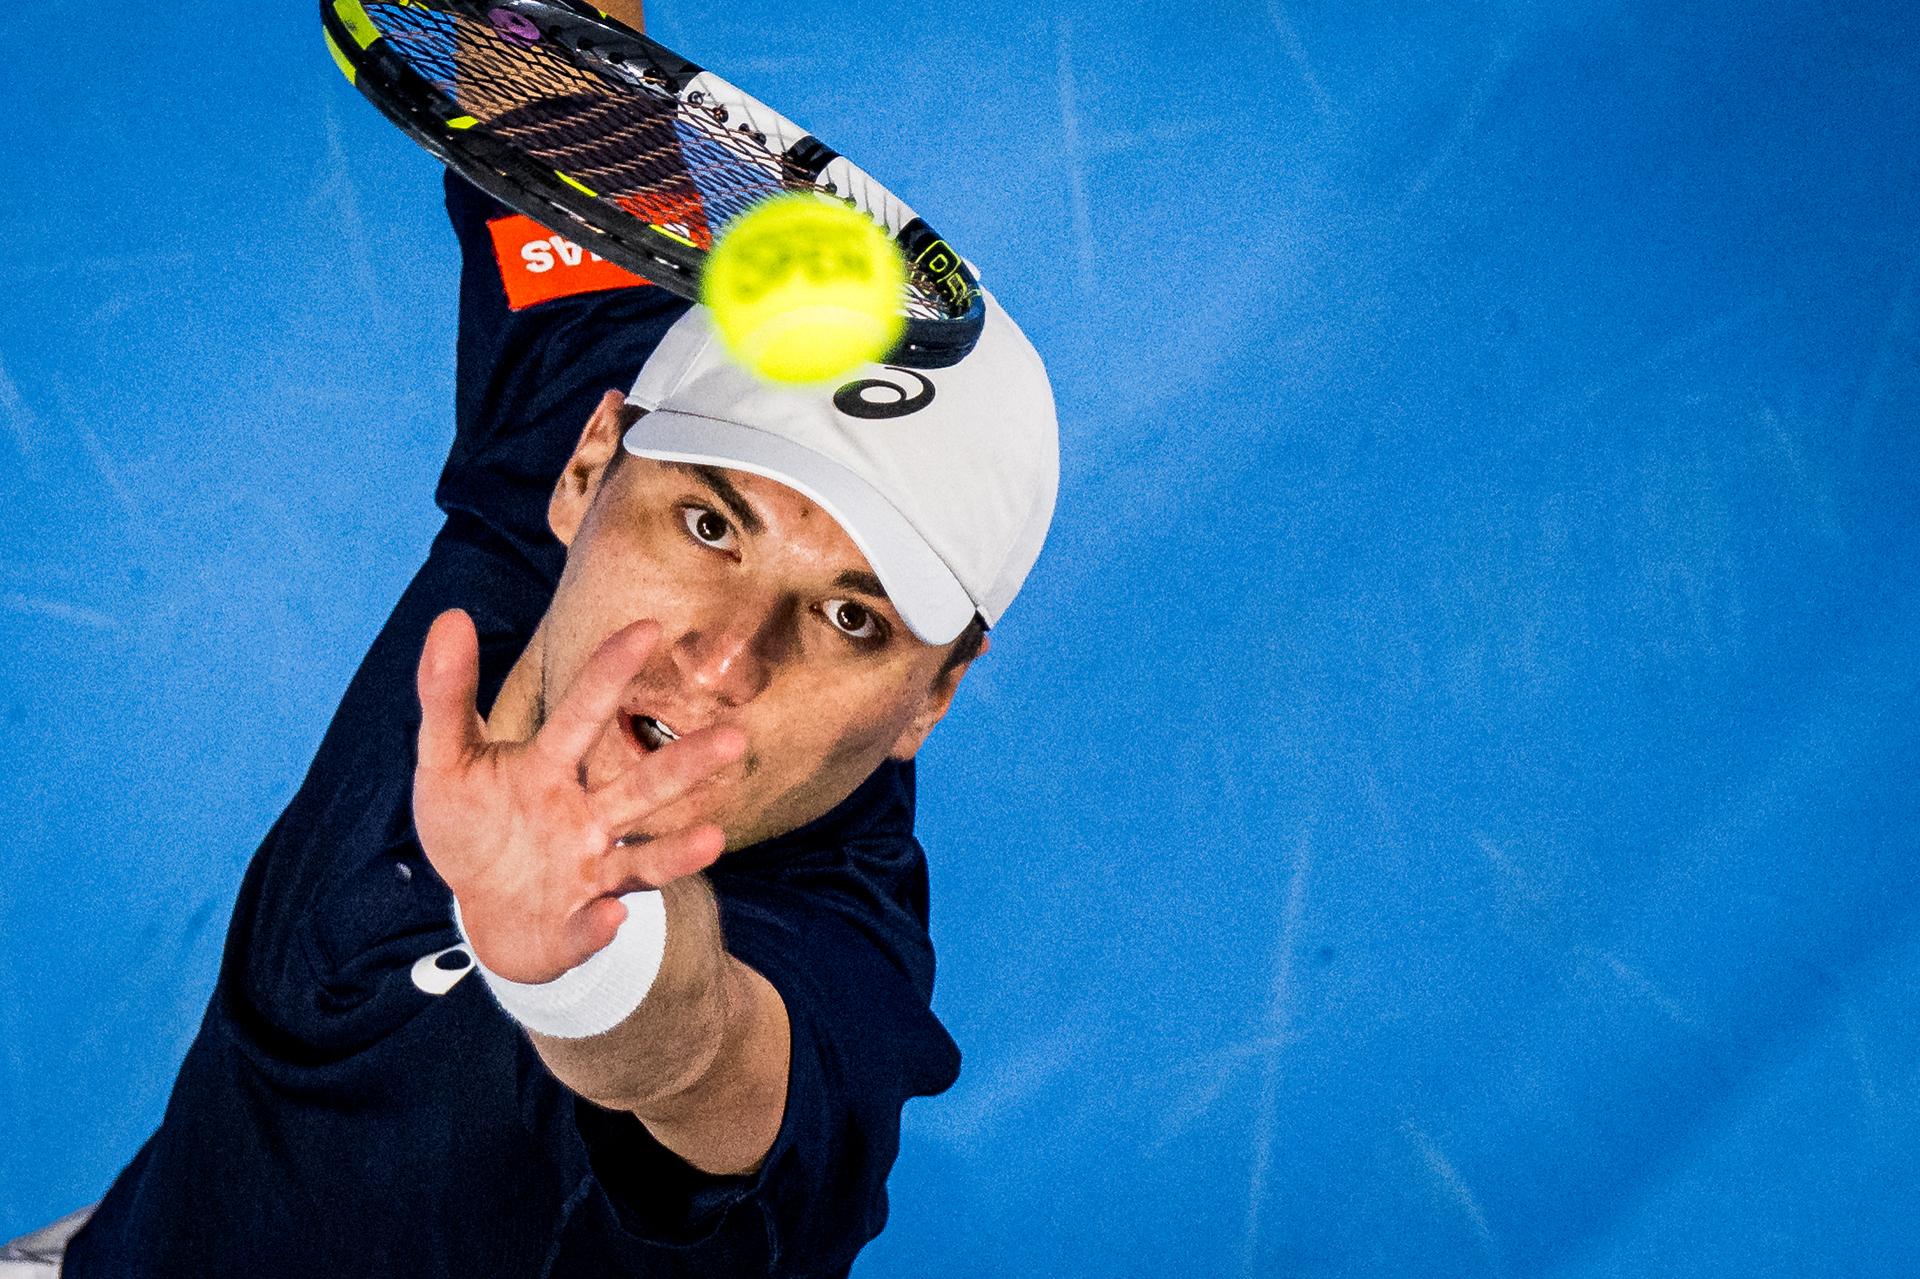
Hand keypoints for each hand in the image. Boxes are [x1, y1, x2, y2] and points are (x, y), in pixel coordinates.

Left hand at [412, 609, 743, 983]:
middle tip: (736, 737)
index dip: (609, 673)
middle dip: (685, 764)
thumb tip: (450, 616)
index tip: (646, 627)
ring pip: (642, 860)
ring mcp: (587, 870)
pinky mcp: (576, 923)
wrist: (481, 910)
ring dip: (677, 852)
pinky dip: (599, 925)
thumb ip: (446, 695)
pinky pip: (591, 925)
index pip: (584, 714)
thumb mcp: (445, 760)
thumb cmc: (472, 824)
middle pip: (640, 787)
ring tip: (715, 840)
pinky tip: (612, 915)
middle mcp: (584, 816)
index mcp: (549, 767)